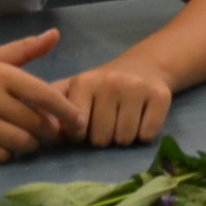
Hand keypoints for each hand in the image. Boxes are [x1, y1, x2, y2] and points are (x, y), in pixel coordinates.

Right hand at [0, 29, 82, 162]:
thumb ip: (25, 49)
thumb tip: (55, 35)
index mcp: (0, 75)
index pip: (45, 96)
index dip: (67, 112)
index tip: (79, 121)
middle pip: (36, 125)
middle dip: (49, 131)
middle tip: (49, 131)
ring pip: (21, 144)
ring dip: (29, 145)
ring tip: (27, 138)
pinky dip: (7, 154)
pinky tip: (3, 145)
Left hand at [57, 55, 176, 148]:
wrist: (144, 65)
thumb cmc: (101, 86)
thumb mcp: (73, 90)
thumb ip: (53, 109)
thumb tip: (44, 132)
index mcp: (85, 81)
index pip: (77, 132)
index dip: (80, 134)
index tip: (86, 122)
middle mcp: (111, 82)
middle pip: (101, 139)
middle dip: (103, 137)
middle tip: (108, 120)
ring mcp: (137, 87)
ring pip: (124, 140)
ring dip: (123, 137)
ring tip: (123, 119)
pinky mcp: (161, 95)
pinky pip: (147, 135)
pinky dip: (144, 134)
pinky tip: (141, 118)